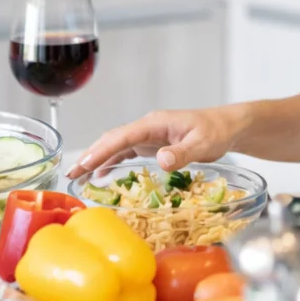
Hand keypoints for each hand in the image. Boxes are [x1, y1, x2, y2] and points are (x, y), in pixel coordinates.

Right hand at [66, 105, 247, 178]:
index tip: (83, 165)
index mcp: (155, 124)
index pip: (121, 137)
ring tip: (77, 177)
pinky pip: (127, 152)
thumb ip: (182, 152)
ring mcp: (149, 136)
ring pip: (116, 146)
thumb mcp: (202, 143)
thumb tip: (160, 160)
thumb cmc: (217, 131)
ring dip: (97, 159)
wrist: (229, 126)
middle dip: (90, 156)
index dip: (101, 151)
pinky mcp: (154, 144)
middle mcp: (148, 127)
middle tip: (71, 175)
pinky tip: (101, 175)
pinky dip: (112, 162)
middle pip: (112, 140)